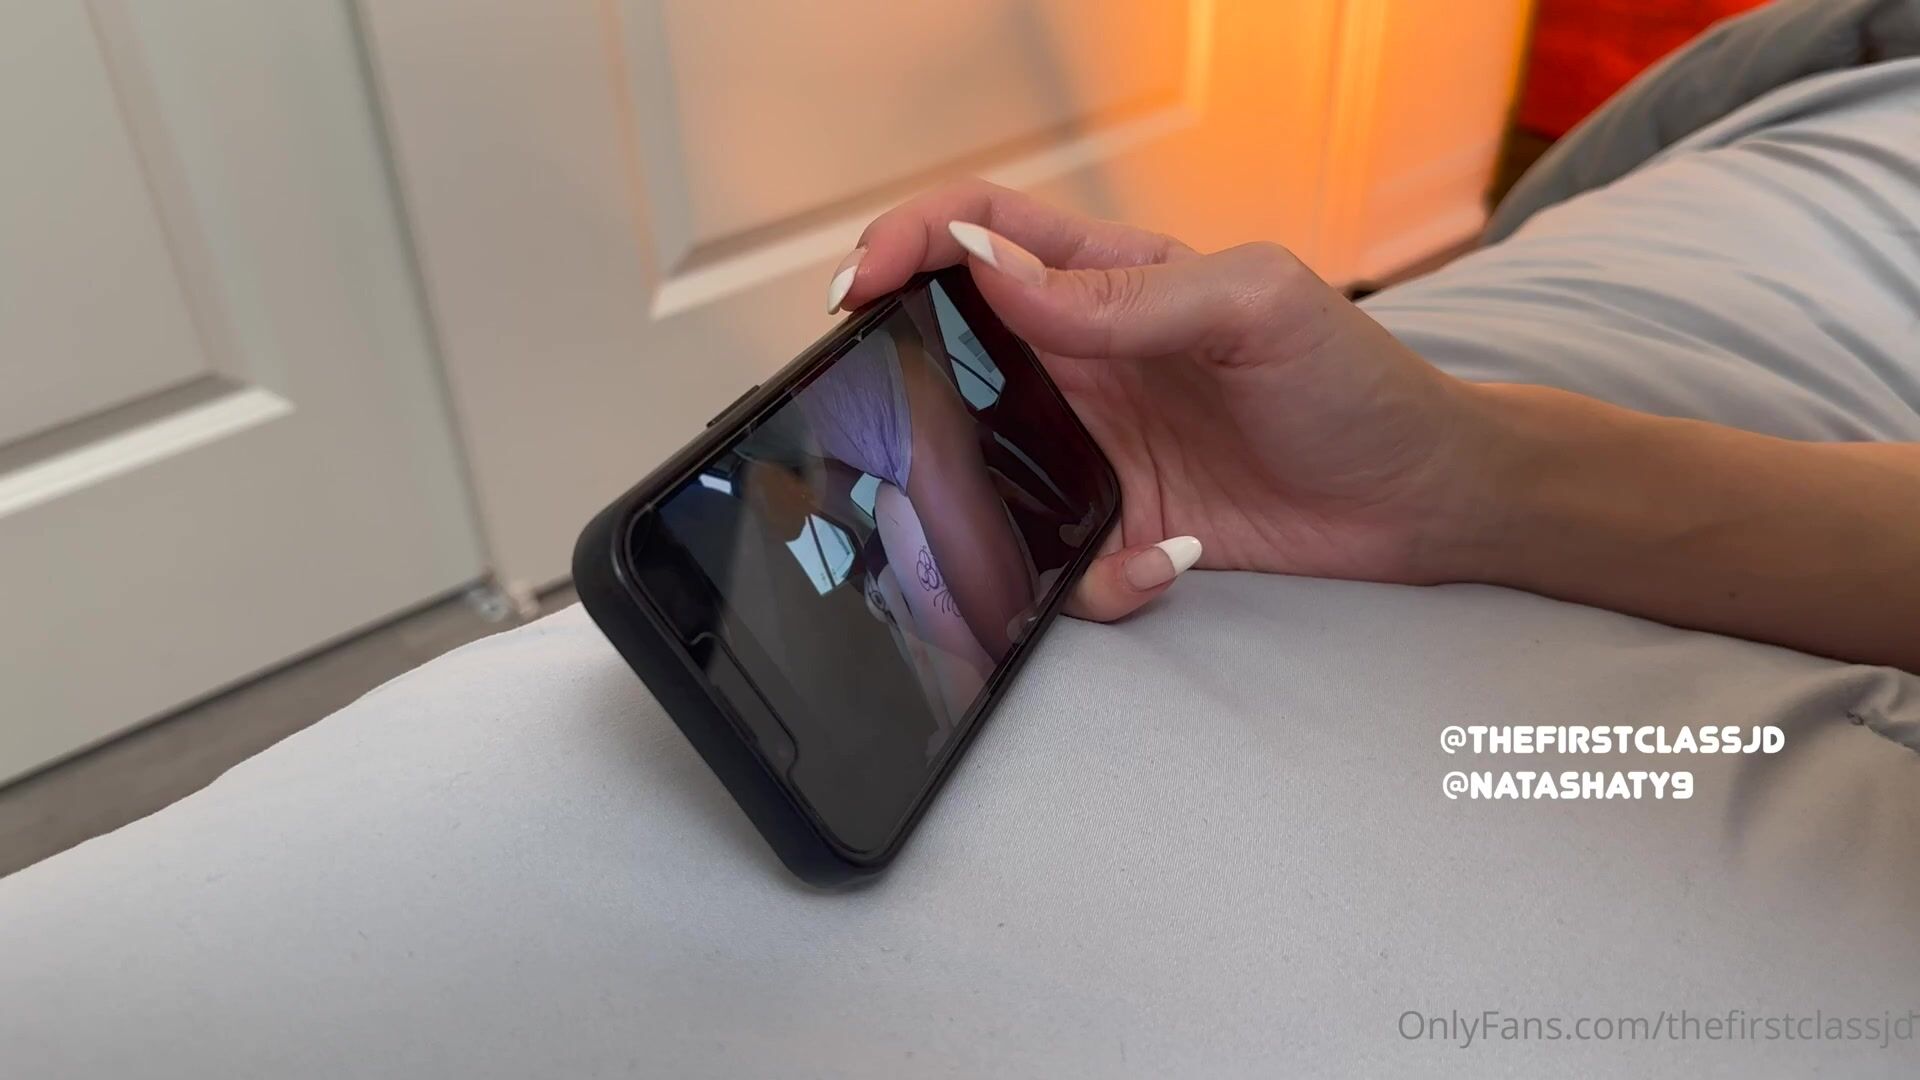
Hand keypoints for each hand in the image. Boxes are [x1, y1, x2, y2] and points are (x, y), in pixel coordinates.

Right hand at [829, 180, 1491, 621]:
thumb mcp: (1254, 306)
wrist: (1424, 499)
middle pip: (955, 346)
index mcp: (1116, 280)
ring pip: (986, 470)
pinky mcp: (1122, 529)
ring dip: (981, 502)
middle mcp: (1090, 361)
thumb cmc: (1357, 383)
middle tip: (879, 405)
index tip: (864, 282)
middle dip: (904, 372)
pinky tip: (1162, 559)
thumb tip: (993, 274)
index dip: (912, 239)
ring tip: (1023, 515)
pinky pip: (1062, 564)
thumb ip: (1123, 294)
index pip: (987, 233)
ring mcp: (1099, 448)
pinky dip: (1099, 577)